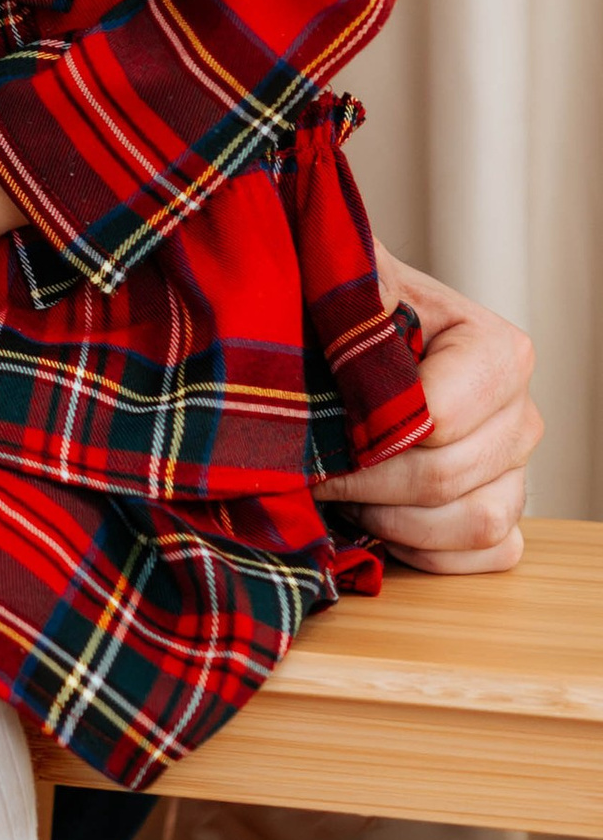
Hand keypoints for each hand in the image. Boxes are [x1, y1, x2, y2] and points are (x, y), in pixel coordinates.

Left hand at [316, 252, 541, 570]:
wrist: (345, 349)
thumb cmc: (347, 319)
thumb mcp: (350, 287)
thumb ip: (366, 291)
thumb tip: (372, 303)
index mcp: (498, 352)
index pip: (438, 419)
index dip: (369, 436)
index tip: (324, 427)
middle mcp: (521, 412)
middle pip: (447, 476)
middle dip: (368, 483)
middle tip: (319, 468)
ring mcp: (517, 467)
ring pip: (477, 522)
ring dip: (395, 520)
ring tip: (348, 492)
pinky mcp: (505, 511)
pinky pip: (490, 553)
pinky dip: (428, 550)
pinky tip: (382, 520)